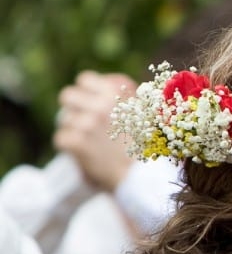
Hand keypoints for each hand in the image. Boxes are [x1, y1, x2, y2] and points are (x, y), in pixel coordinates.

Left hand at [53, 71, 135, 191]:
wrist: (145, 174)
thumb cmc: (148, 144)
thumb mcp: (144, 111)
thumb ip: (123, 96)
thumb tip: (106, 84)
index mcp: (116, 93)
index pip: (85, 79)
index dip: (85, 90)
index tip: (88, 100)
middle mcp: (100, 104)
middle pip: (67, 96)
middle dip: (72, 107)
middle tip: (81, 119)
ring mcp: (87, 123)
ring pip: (63, 120)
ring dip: (73, 129)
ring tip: (89, 141)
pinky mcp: (76, 142)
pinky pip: (61, 138)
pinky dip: (70, 147)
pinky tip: (84, 153)